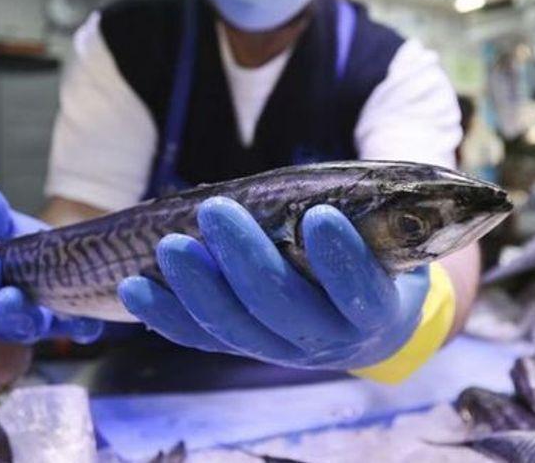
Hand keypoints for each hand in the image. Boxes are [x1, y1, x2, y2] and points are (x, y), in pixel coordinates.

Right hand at [0, 182, 104, 343]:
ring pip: (17, 325)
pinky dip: (81, 326)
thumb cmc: (19, 246)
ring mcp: (32, 323)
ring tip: (9, 295)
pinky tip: (86, 321)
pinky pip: (76, 329)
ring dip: (12, 311)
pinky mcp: (70, 324)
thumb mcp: (1, 225)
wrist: (64, 260)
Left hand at [118, 197, 429, 369]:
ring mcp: (282, 351)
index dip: (342, 261)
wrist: (368, 319)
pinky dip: (167, 315)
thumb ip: (381, 216)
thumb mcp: (397, 240)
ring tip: (170, 247)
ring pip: (236, 328)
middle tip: (218, 212)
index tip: (321, 217)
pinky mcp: (245, 349)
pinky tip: (137, 286)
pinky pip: (202, 339)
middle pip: (285, 308)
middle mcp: (328, 341)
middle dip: (246, 260)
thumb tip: (370, 183)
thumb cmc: (380, 258)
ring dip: (198, 288)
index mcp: (378, 313)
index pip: (360, 293)